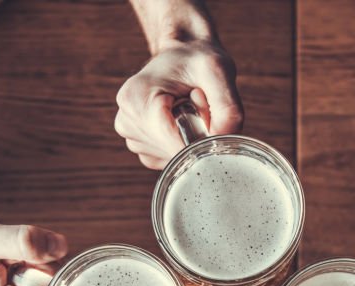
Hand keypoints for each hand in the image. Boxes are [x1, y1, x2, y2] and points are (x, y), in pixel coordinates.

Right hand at [0, 217, 67, 285]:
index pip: (55, 285)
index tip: (14, 261)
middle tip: (14, 265)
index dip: (41, 263)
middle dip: (46, 269)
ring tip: (16, 273)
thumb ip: (22, 240)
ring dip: (47, 275)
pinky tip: (24, 282)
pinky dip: (49, 284)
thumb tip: (59, 247)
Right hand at [115, 39, 242, 168]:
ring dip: (188, 142)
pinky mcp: (140, 146)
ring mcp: (130, 136)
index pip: (172, 143)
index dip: (199, 139)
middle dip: (194, 138)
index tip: (208, 116)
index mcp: (136, 99)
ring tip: (187, 110)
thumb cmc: (198, 60)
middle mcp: (127, 120)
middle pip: (173, 153)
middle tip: (199, 106)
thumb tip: (220, 145)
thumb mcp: (218, 71)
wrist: (184, 55)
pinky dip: (181, 146)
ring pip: (172, 160)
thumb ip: (228, 109)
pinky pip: (168, 161)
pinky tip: (181, 122)